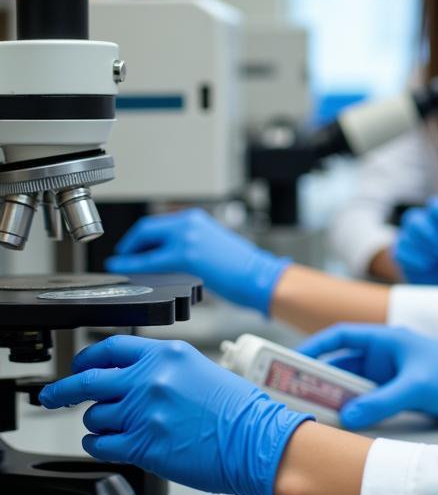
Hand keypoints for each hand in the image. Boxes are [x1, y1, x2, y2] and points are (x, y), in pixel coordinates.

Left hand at [39, 336, 311, 494]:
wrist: (256, 440)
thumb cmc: (239, 411)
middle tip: (54, 396)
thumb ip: (162, 370)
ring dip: (97, 422)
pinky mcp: (142, 444)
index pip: (111, 348)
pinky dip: (98, 444)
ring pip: (93, 416)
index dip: (87, 358)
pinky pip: (99, 443)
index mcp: (168, 354)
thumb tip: (129, 379)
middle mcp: (151, 378)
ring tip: (113, 427)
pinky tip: (108, 443)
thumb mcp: (200, 370)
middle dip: (63, 390)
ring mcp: (144, 412)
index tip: (78, 366)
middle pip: (87, 380)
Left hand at [106, 208, 289, 314]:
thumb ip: (190, 242)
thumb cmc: (243, 266)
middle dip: (130, 244)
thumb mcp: (213, 243)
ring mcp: (186, 238)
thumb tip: (166, 252)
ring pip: (146, 243)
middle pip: (147, 229)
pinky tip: (126, 270)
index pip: (159, 224)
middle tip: (121, 256)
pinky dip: (134, 265)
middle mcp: (190, 223)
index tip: (131, 247)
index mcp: (196, 218)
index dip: (140, 237)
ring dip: (130, 255)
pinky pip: (150, 261)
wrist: (259, 275)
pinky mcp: (185, 256)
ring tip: (121, 264)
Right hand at [296, 323, 437, 428]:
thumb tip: (347, 418)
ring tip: (307, 410)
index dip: (316, 346)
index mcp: (385, 339)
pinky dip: (348, 407)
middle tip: (291, 393)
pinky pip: (362, 397)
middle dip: (317, 377)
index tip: (293, 361)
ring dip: (332, 395)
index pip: (342, 336)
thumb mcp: (415, 387)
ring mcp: (385, 373)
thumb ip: (382, 402)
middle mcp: (381, 354)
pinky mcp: (390, 391)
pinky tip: (336, 421)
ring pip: (350, 383)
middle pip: (341, 363)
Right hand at [393, 197, 437, 292]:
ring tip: (437, 261)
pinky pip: (399, 252)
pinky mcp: (407, 260)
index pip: (437, 206)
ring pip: (405, 235)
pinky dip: (411, 259)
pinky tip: (426, 266)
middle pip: (414, 218)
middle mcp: (429, 228)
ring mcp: (416, 244)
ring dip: (421, 248)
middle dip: (427, 234)